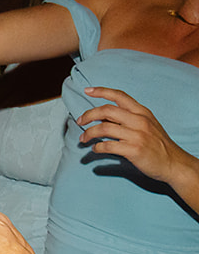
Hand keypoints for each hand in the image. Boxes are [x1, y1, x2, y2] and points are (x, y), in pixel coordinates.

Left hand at [79, 87, 196, 186]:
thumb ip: (128, 118)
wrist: (173, 163)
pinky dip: (97, 147)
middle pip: (106, 110)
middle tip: (79, 121)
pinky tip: (95, 149)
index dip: (101, 91)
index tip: (87, 90)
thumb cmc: (157, 144)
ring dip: (89, 133)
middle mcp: (139, 121)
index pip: (119, 96)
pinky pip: (107, 146)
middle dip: (88, 115)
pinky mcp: (133, 150)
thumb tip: (102, 117)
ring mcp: (137, 135)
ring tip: (83, 138)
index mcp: (142, 112)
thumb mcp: (147, 125)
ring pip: (104, 128)